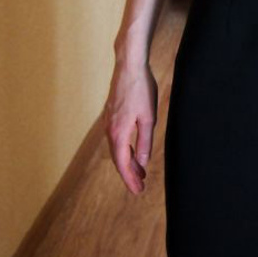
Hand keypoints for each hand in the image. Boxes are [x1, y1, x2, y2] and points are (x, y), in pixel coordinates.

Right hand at [103, 58, 157, 195]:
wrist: (129, 65)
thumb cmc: (141, 89)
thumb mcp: (148, 117)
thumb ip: (144, 141)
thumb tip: (142, 162)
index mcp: (118, 132)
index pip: (123, 163)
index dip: (130, 179)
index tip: (138, 191)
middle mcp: (109, 129)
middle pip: (118, 158)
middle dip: (129, 174)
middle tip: (140, 186)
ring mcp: (108, 121)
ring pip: (117, 148)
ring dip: (127, 161)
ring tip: (140, 171)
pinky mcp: (111, 114)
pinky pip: (116, 138)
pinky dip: (124, 148)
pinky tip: (132, 150)